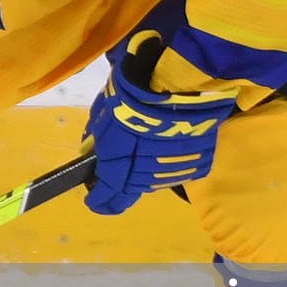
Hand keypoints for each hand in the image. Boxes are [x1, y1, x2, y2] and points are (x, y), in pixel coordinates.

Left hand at [83, 31, 237, 215]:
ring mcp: (172, 170)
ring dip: (143, 178)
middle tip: (111, 189)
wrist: (179, 84)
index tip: (93, 202)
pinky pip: (176, 169)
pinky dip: (166, 165)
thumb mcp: (105, 112)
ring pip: (153, 183)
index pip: (108, 193)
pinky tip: (162, 154)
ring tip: (138, 167)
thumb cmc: (134, 95)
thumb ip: (97, 135)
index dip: (99, 201)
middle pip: (131, 193)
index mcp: (120, 166)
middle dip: (119, 193)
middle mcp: (146, 176)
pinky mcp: (195, 162)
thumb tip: (91, 149)